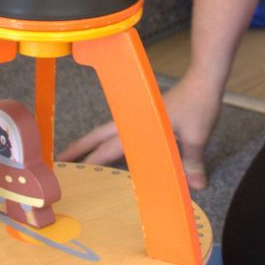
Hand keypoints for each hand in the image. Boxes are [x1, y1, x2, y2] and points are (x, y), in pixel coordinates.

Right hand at [63, 68, 221, 187]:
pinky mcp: (147, 115)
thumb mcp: (197, 135)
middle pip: (99, 135)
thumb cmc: (198, 103)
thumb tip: (195, 184)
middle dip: (80, 147)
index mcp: (140, 125)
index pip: (110, 147)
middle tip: (61, 159)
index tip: (73, 170)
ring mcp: (139, 116)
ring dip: (93, 143)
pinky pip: (123, 131)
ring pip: (109, 131)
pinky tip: (112, 149)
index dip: (91, 160)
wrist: (203, 80)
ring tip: (80, 156)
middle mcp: (135, 120)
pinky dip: (112, 141)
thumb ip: (191, 160)